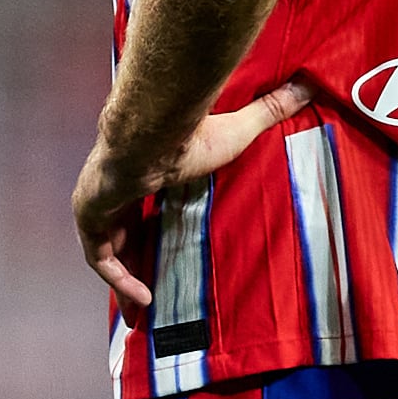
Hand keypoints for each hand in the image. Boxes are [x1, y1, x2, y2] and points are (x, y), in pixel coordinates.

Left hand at [75, 76, 319, 312]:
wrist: (152, 130)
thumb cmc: (190, 132)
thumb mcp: (237, 132)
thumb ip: (268, 112)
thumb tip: (309, 85)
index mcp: (140, 172)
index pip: (141, 210)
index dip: (151, 237)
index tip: (164, 263)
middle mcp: (113, 189)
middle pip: (122, 239)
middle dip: (134, 271)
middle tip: (152, 302)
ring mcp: (95, 202)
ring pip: (108, 253)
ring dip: (126, 283)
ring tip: (147, 313)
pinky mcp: (88, 216)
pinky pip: (101, 260)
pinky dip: (120, 280)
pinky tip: (144, 299)